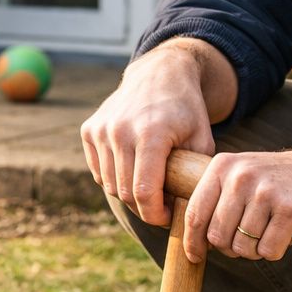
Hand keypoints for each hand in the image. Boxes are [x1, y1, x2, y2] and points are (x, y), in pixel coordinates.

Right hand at [81, 39, 236, 225]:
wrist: (160, 74)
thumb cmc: (186, 110)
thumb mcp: (202, 140)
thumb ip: (195, 175)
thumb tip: (190, 210)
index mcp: (150, 134)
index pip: (144, 193)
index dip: (155, 215)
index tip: (168, 218)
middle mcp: (120, 131)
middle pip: (125, 193)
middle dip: (144, 208)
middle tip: (161, 207)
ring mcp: (101, 130)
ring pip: (110, 185)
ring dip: (128, 194)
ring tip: (149, 188)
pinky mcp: (89, 130)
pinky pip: (99, 172)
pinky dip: (114, 179)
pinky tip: (133, 170)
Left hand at [183, 131, 291, 262]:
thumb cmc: (279, 182)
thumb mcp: (242, 176)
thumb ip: (216, 200)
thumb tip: (192, 242)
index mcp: (222, 166)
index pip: (195, 214)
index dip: (192, 242)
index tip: (195, 257)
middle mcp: (241, 176)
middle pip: (217, 237)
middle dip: (231, 247)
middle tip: (251, 237)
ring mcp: (265, 192)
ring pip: (242, 247)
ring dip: (256, 249)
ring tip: (271, 229)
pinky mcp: (288, 210)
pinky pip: (268, 251)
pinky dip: (277, 250)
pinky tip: (287, 231)